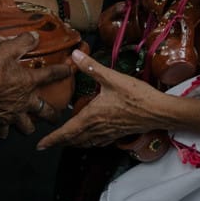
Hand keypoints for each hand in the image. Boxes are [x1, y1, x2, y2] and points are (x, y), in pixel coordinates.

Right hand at [0, 33, 71, 135]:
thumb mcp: (5, 51)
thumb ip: (22, 42)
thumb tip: (34, 36)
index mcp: (29, 82)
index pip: (52, 74)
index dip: (63, 71)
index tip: (70, 71)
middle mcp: (25, 101)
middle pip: (46, 112)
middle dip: (53, 114)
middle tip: (56, 115)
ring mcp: (13, 114)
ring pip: (27, 127)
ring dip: (28, 126)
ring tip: (27, 123)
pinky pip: (3, 132)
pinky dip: (2, 131)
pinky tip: (1, 128)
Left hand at [36, 49, 167, 150]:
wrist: (159, 111)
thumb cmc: (137, 96)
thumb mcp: (112, 78)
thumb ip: (92, 67)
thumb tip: (74, 55)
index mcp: (92, 116)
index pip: (67, 131)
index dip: (52, 139)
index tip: (40, 145)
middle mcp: (98, 128)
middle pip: (75, 140)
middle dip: (60, 142)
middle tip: (48, 144)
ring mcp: (109, 133)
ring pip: (86, 142)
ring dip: (74, 143)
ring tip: (66, 141)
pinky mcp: (119, 133)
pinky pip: (99, 141)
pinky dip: (90, 142)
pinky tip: (92, 139)